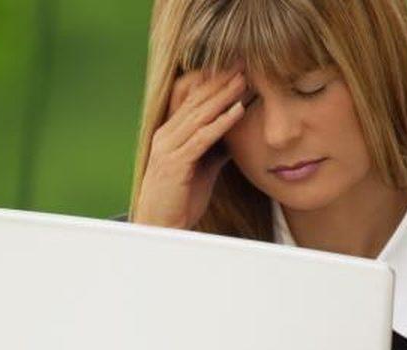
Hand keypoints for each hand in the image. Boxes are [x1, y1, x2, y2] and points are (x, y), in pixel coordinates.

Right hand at [133, 64, 246, 228]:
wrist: (162, 227)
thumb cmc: (180, 199)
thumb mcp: (201, 168)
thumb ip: (213, 149)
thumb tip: (233, 134)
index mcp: (169, 134)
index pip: (191, 101)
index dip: (212, 84)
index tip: (234, 69)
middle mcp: (165, 136)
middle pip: (196, 102)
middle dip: (220, 83)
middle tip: (242, 65)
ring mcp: (168, 148)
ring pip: (199, 116)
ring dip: (223, 97)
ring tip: (244, 81)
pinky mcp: (175, 163)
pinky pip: (202, 138)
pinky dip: (221, 123)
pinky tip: (237, 111)